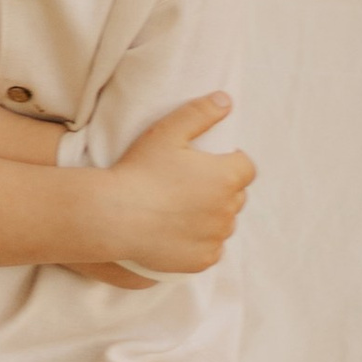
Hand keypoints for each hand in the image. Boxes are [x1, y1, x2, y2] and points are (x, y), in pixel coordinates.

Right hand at [91, 93, 253, 279]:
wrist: (116, 216)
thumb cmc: (140, 170)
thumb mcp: (167, 132)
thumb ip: (200, 113)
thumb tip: (226, 100)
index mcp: (226, 177)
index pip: (246, 167)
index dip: (231, 161)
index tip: (207, 161)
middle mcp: (228, 210)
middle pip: (236, 196)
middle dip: (221, 188)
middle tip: (189, 182)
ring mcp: (216, 238)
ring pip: (224, 223)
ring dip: (212, 215)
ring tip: (181, 207)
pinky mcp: (203, 261)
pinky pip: (211, 248)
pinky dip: (201, 240)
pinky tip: (177, 230)